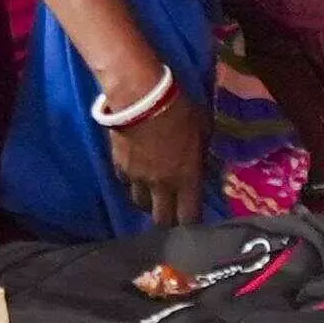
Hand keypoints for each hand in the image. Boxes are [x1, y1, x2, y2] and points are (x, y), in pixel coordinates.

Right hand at [102, 74, 205, 226]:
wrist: (142, 99)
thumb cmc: (180, 111)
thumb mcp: (204, 130)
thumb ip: (202, 154)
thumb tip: (202, 166)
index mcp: (186, 179)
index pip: (189, 217)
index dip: (192, 223)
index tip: (194, 220)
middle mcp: (161, 186)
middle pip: (161, 219)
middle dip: (168, 220)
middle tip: (171, 212)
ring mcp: (137, 179)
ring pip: (140, 203)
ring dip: (148, 202)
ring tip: (153, 194)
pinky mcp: (119, 167)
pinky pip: (126, 183)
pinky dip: (132, 183)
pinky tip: (136, 174)